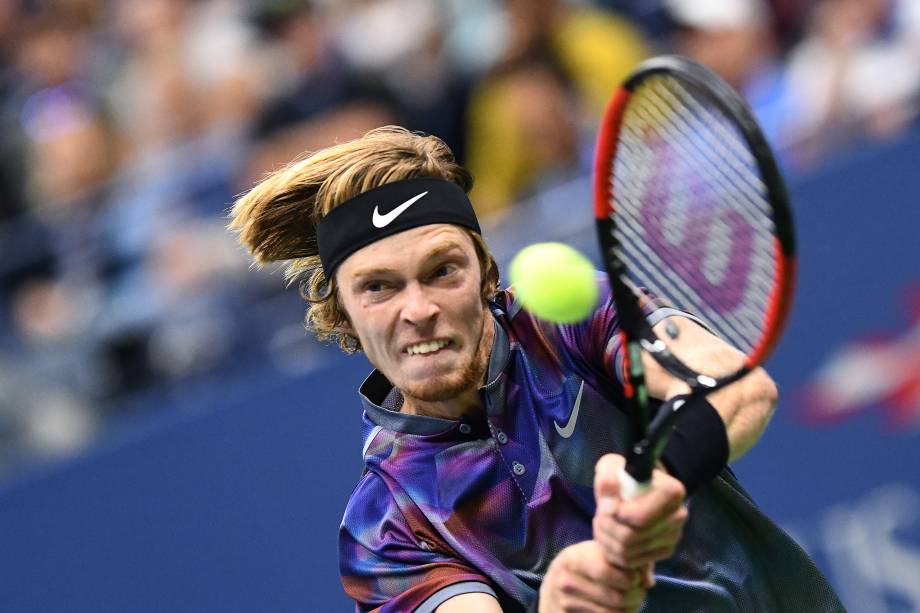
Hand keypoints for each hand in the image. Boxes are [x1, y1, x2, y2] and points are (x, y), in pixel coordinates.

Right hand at [539, 540, 643, 612]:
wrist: (552, 590)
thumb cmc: (583, 566)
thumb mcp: (597, 553)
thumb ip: (625, 560)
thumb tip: (648, 582)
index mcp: (572, 559)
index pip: (606, 571)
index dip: (629, 576)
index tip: (635, 576)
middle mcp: (566, 582)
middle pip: (616, 597)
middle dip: (636, 596)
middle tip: (639, 592)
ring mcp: (567, 604)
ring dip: (631, 609)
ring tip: (633, 601)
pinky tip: (622, 610)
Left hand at [592, 454, 686, 584]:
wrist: (636, 488)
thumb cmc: (624, 475)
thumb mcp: (612, 466)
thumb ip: (607, 478)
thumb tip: (609, 506)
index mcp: (672, 492)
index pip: (638, 518)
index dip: (615, 515)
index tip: (605, 505)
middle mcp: (678, 515)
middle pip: (631, 536)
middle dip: (607, 527)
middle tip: (600, 514)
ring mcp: (673, 536)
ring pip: (628, 551)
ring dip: (606, 538)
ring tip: (602, 522)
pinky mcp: (665, 550)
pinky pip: (630, 562)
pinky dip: (613, 551)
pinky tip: (611, 534)